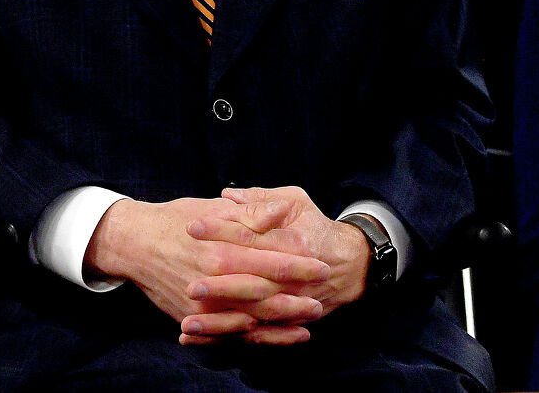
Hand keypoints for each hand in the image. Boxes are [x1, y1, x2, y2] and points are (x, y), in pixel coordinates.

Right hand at [84, 196, 330, 344]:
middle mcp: (214, 280)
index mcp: (222, 249)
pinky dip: (257, 335)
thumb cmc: (175, 220)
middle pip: (265, 294)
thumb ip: (247, 213)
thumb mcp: (211, 208)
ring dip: (282, 322)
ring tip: (308, 321)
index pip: (270, 259)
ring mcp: (203, 303)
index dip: (298, 264)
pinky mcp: (194, 317)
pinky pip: (231, 332)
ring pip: (251, 318)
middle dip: (296, 299)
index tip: (321, 264)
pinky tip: (277, 335)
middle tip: (321, 299)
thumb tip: (279, 213)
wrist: (134, 243)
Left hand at [198, 186, 371, 337]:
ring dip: (219, 323)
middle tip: (188, 285)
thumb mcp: (296, 202)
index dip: (220, 230)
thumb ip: (261, 198)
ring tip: (188, 323)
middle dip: (218, 286)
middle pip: (250, 282)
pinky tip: (200, 342)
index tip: (191, 226)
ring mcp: (290, 304)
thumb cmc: (315, 226)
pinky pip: (256, 335)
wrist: (351, 264)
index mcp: (292, 242)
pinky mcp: (286, 322)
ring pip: (252, 316)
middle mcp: (291, 278)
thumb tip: (227, 195)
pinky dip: (228, 340)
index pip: (249, 235)